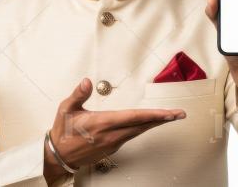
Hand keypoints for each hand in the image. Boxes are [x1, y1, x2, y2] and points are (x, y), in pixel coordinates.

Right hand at [44, 78, 185, 182]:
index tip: (169, 113)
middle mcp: (111, 134)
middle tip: (179, 114)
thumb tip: (87, 81)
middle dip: (162, 119)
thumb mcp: (66, 109)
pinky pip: (132, 135)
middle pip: (142, 125)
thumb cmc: (63, 132)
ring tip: (169, 117)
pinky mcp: (113, 147)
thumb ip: (79, 94)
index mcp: (102, 123)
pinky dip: (143, 128)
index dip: (154, 115)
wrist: (59, 156)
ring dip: (154, 123)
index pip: (134, 117)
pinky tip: (149, 123)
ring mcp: (113, 143)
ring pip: (139, 131)